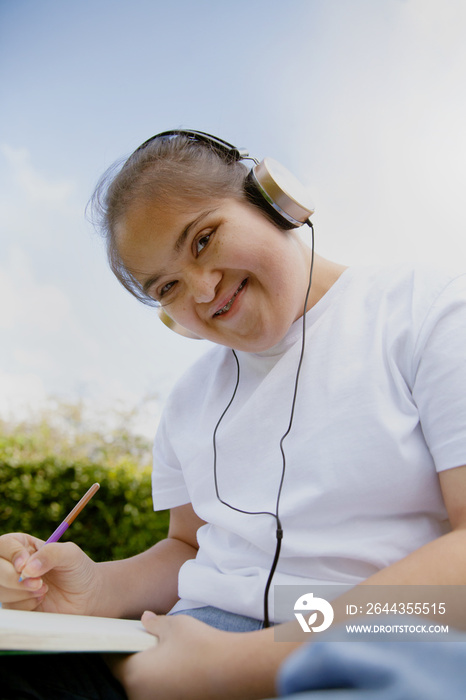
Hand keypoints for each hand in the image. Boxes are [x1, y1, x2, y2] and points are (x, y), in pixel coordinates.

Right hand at [0, 532, 100, 615]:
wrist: (85, 595)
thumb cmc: (77, 569)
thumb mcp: (70, 554)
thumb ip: (51, 553)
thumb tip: (27, 568)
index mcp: (22, 545)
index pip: (3, 545)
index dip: (11, 555)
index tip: (24, 565)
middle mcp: (12, 564)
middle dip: (13, 578)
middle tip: (38, 583)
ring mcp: (11, 584)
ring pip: (0, 589)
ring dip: (22, 593)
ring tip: (44, 590)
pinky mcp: (14, 603)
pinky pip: (9, 606)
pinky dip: (26, 605)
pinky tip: (40, 600)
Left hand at [107, 612, 279, 699]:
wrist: (235, 669)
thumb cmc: (200, 646)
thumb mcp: (173, 625)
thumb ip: (153, 623)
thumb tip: (144, 619)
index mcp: (135, 675)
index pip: (113, 660)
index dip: (115, 644)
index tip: (118, 634)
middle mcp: (141, 696)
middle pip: (129, 674)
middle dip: (135, 656)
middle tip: (145, 638)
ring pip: (146, 684)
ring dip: (150, 669)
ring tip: (166, 650)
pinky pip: (161, 691)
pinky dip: (164, 678)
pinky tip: (179, 663)